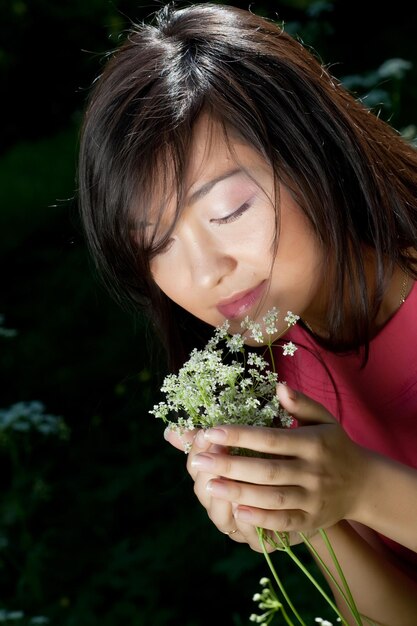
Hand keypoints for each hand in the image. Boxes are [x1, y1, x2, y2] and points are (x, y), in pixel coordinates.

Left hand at [172, 384, 369, 550]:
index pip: (270, 438)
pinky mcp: (312, 520)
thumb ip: (301, 403)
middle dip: (230, 466)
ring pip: (272, 498)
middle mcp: (313, 471)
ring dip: (239, 493)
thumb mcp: (324, 419)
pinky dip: (261, 520)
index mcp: (312, 443)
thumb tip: (279, 386)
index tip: (210, 432)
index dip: (239, 435)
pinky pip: (284, 522)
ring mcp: (313, 498)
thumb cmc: (334, 445)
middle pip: (267, 470)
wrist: (364, 484)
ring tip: (209, 486)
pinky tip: (236, 513)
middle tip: (198, 461)